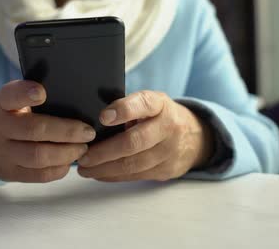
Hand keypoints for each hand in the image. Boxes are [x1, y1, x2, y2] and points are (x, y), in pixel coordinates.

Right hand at [0, 80, 95, 182]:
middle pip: (34, 130)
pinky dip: (60, 168)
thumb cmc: (13, 117)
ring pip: (39, 156)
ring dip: (67, 153)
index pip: (11, 96)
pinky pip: (40, 175)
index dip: (25, 94)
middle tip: (88, 132)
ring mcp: (4, 153)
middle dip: (67, 131)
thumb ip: (33, 95)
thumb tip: (74, 97)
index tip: (42, 92)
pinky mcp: (13, 173)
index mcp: (1, 103)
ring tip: (83, 147)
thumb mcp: (14, 101)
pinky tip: (70, 160)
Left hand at [77, 91, 212, 181]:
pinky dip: (114, 176)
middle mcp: (168, 127)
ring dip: (105, 168)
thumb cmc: (160, 116)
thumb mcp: (150, 102)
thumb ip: (128, 107)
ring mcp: (169, 151)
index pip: (143, 104)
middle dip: (104, 151)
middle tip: (83, 155)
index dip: (123, 110)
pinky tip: (99, 174)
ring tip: (84, 168)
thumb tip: (93, 121)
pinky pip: (136, 176)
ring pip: (133, 164)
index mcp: (160, 104)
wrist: (195, 136)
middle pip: (134, 142)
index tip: (103, 117)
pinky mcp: (166, 170)